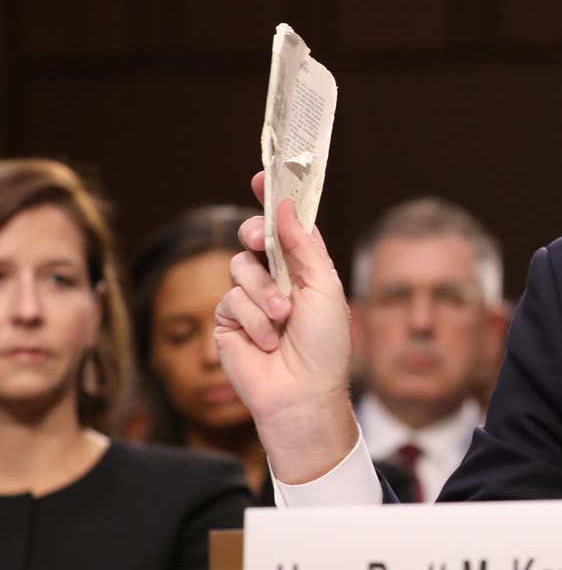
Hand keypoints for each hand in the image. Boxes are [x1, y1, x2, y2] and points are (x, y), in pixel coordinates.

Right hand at [214, 171, 357, 482]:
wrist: (302, 392)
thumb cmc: (325, 345)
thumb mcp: (325, 289)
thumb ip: (304, 247)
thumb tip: (286, 208)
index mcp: (303, 268)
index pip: (284, 226)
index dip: (273, 201)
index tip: (264, 177)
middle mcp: (275, 279)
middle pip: (251, 236)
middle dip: (254, 234)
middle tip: (259, 241)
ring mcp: (249, 299)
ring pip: (240, 268)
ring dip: (264, 294)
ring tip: (283, 320)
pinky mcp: (227, 321)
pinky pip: (230, 299)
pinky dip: (252, 318)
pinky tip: (266, 341)